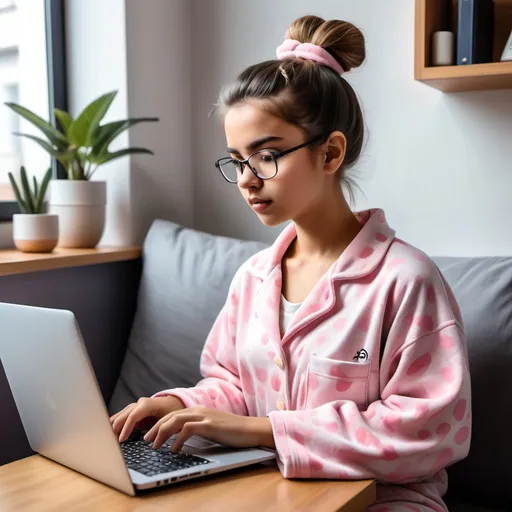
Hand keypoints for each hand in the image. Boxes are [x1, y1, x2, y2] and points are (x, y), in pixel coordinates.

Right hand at [110, 395, 185, 441]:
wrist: (172, 403)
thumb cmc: (171, 412)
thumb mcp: (167, 421)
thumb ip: (157, 429)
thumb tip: (148, 442)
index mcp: (147, 404)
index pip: (133, 416)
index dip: (126, 428)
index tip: (121, 440)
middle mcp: (138, 403)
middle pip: (123, 415)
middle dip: (116, 428)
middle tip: (109, 443)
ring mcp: (134, 406)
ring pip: (120, 416)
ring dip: (113, 427)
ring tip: (107, 440)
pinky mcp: (132, 411)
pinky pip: (121, 417)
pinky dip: (116, 425)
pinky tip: (110, 433)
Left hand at [143, 406, 275, 451]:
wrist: (250, 429)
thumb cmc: (232, 431)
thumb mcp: (210, 428)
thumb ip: (196, 429)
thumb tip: (180, 439)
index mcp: (197, 410)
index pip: (172, 414)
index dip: (158, 424)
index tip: (149, 435)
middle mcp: (199, 410)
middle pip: (170, 416)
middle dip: (155, 428)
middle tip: (145, 440)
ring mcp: (204, 416)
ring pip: (175, 420)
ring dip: (162, 433)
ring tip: (154, 445)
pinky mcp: (209, 425)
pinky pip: (188, 429)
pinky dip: (177, 439)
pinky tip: (173, 449)